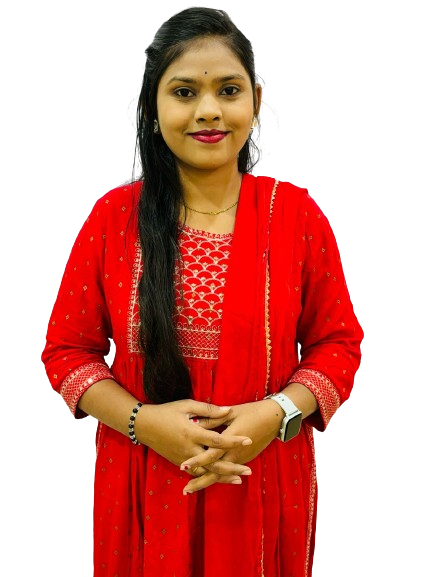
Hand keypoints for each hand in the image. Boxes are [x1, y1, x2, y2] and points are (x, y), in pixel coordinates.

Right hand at [136, 399, 252, 474]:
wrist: (144, 425)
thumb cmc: (166, 412)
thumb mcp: (186, 405)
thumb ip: (208, 409)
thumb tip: (228, 410)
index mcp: (192, 432)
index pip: (217, 439)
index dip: (233, 441)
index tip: (248, 440)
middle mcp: (188, 448)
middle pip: (214, 463)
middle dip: (232, 468)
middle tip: (249, 470)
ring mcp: (183, 458)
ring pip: (206, 472)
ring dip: (223, 476)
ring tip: (239, 479)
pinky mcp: (178, 463)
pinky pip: (196, 473)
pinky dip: (209, 477)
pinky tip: (220, 478)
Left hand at [180, 400, 282, 493]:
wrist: (274, 418)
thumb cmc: (252, 411)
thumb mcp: (232, 412)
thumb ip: (213, 418)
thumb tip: (195, 422)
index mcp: (230, 438)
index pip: (211, 453)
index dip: (197, 460)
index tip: (183, 466)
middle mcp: (235, 452)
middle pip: (215, 471)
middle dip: (200, 481)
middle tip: (185, 490)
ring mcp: (241, 458)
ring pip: (222, 474)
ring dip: (207, 482)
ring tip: (191, 489)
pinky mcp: (245, 459)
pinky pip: (229, 471)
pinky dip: (218, 477)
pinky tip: (207, 481)